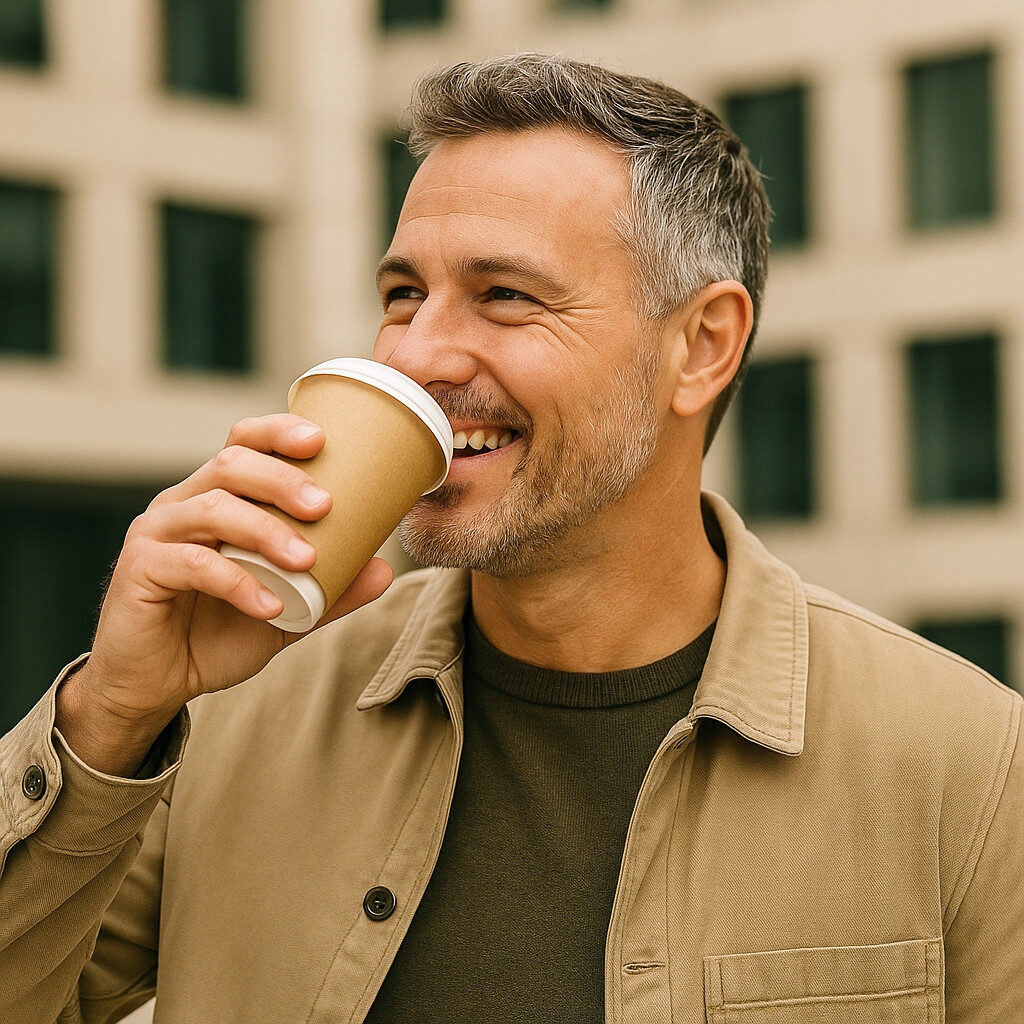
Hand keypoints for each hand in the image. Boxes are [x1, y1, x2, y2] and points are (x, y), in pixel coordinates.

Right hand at [70, 414, 393, 732]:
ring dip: (266, 530)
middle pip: (230, 464)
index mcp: (216, 498)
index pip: (244, 444)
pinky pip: (192, 564)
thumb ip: (331, 590)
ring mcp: (156, 534)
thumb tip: (385, 569)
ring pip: (212, 508)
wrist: (156, 684)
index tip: (320, 440)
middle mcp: (183, 504)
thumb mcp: (287, 611)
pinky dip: (238, 583)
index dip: (277, 432)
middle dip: (282, 478)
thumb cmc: (216, 634)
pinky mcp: (139, 570)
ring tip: (306, 560)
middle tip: (325, 505)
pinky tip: (270, 606)